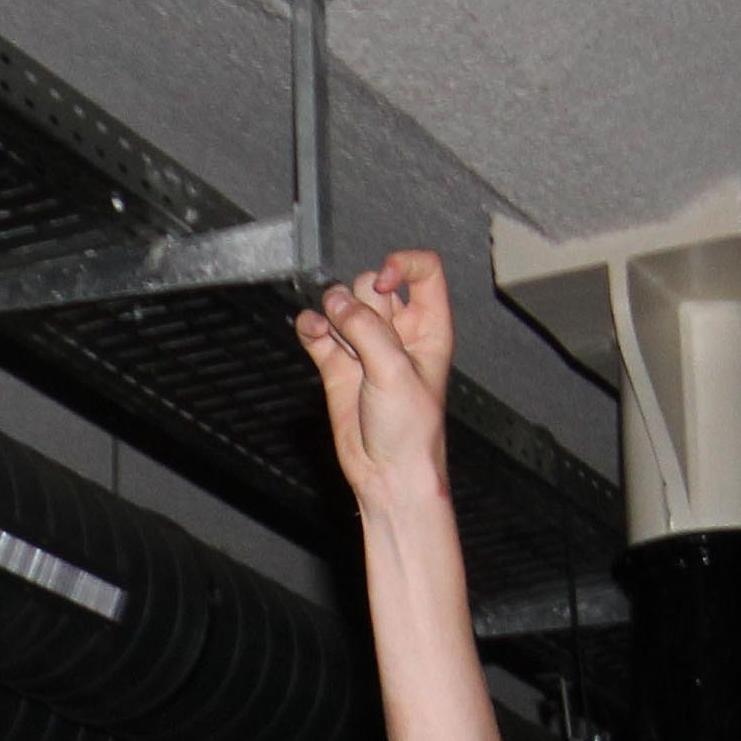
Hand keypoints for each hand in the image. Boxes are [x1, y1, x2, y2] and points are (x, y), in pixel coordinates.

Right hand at [295, 250, 456, 510]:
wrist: (387, 474)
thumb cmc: (411, 432)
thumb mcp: (395, 372)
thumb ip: (365, 330)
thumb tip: (336, 303)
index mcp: (428, 328)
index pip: (424, 271)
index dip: (401, 266)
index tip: (383, 280)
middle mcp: (398, 333)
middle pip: (372, 286)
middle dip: (362, 302)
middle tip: (364, 336)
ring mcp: (366, 347)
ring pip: (343, 304)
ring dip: (334, 313)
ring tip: (337, 338)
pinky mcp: (338, 365)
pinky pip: (319, 330)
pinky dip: (312, 327)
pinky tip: (314, 333)